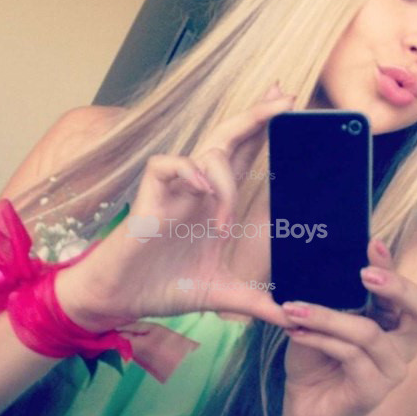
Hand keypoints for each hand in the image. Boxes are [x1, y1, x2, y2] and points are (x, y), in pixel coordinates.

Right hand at [56, 83, 294, 328]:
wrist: (122, 300)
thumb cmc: (165, 288)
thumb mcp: (222, 296)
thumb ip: (257, 302)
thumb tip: (293, 319)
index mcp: (216, 204)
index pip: (244, 156)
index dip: (264, 130)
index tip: (292, 106)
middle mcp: (199, 190)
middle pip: (230, 138)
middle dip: (257, 115)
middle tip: (287, 96)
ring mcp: (175, 190)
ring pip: (206, 151)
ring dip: (226, 182)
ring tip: (223, 224)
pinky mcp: (149, 196)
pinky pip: (167, 164)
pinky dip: (188, 171)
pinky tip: (202, 190)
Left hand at [282, 238, 416, 415]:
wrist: (304, 408)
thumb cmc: (315, 360)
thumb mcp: (320, 320)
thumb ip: (330, 298)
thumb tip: (317, 264)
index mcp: (393, 322)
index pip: (405, 290)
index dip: (392, 265)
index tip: (372, 242)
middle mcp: (401, 345)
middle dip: (397, 286)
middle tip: (364, 273)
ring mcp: (392, 371)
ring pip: (369, 333)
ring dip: (328, 316)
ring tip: (293, 309)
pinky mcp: (374, 391)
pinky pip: (350, 356)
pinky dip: (320, 339)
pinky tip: (295, 332)